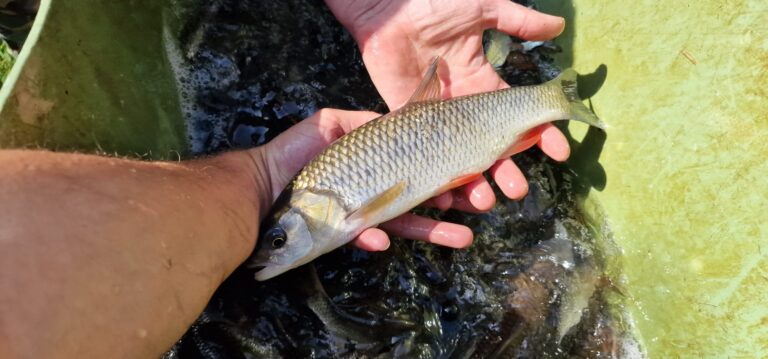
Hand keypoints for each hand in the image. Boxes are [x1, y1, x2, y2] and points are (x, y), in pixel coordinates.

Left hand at [252, 107, 544, 251]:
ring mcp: (365, 212)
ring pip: (408, 222)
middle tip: (485, 204)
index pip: (421, 164)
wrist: (257, 186)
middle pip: (424, 196)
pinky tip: (383, 239)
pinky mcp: (348, 231)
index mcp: (378, 161)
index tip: (473, 170)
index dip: (448, 168)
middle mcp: (377, 189)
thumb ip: (364, 124)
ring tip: (465, 237)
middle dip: (455, 201)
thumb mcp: (332, 125)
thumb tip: (395, 119)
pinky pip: (369, 234)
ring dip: (436, 229)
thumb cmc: (295, 153)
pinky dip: (377, 236)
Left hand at [319, 0, 570, 247]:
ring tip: (487, 200)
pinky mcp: (408, 121)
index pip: (517, 116)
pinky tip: (446, 197)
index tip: (559, 151)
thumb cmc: (436, 4)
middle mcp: (463, 106)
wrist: (389, 8)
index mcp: (484, 83)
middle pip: (491, 147)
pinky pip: (422, 155)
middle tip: (517, 189)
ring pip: (460, 157)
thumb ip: (518, 21)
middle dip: (507, 170)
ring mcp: (436, 117)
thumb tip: (559, 26)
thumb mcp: (483, 8)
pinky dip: (434, 178)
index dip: (539, 133)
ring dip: (475, 182)